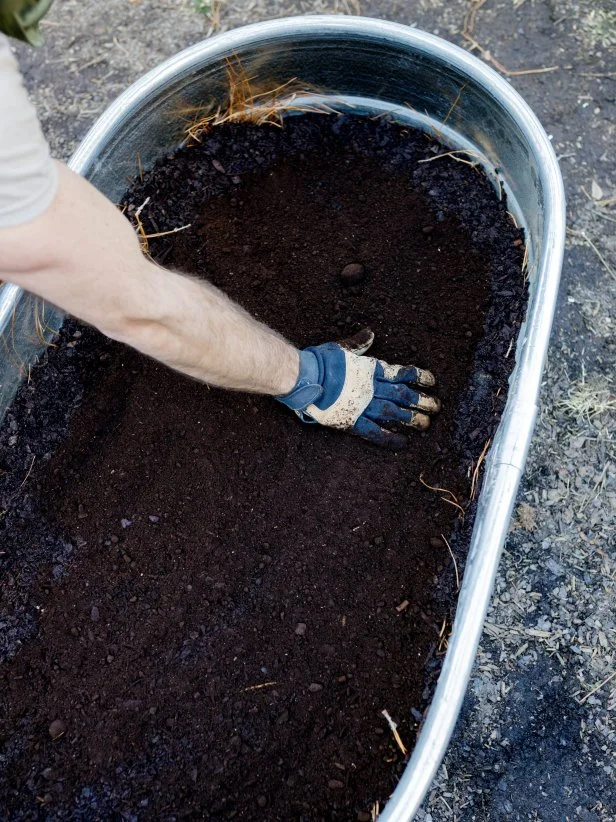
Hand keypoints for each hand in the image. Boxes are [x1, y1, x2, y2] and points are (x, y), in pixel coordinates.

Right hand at [276, 330, 439, 448]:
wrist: (304, 376)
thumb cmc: (320, 360)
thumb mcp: (342, 347)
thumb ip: (359, 343)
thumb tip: (371, 333)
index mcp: (371, 369)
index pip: (402, 373)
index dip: (419, 377)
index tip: (432, 381)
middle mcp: (372, 387)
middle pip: (404, 395)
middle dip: (422, 400)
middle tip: (437, 407)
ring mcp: (363, 405)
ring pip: (395, 413)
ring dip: (412, 419)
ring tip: (426, 424)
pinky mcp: (352, 420)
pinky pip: (375, 431)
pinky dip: (390, 438)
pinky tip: (402, 442)